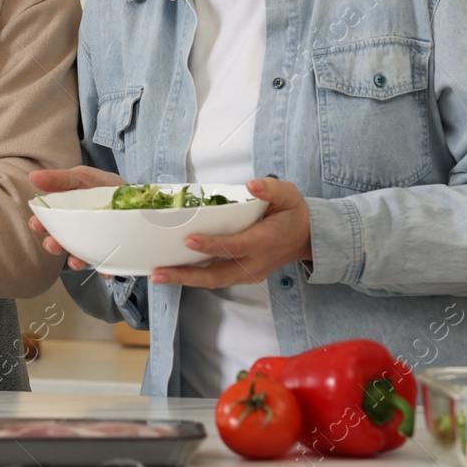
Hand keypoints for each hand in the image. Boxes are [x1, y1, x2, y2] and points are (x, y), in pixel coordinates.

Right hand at [27, 166, 122, 270]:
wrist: (139, 197)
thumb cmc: (105, 187)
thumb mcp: (84, 177)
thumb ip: (61, 178)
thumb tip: (33, 176)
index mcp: (66, 214)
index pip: (48, 222)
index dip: (41, 224)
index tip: (36, 224)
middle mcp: (77, 232)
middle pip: (61, 242)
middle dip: (54, 246)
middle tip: (52, 245)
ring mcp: (93, 245)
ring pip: (80, 257)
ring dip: (75, 262)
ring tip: (76, 261)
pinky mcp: (111, 255)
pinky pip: (107, 267)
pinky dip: (105, 270)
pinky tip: (105, 270)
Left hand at [151, 178, 312, 287]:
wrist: (308, 238)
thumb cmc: (294, 214)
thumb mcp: (288, 194)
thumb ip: (270, 188)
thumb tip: (252, 185)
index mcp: (264, 241)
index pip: (234, 246)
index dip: (211, 245)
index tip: (189, 239)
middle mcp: (255, 262)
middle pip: (217, 275)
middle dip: (186, 275)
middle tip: (159, 272)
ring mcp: (249, 273)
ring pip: (214, 281)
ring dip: (186, 280)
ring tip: (159, 275)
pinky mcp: (243, 275)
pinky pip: (217, 279)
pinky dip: (195, 278)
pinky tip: (175, 271)